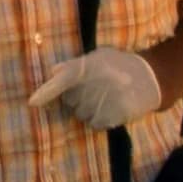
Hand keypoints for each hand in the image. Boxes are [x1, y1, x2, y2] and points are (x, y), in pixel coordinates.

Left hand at [27, 46, 160, 128]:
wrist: (150, 77)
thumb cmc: (119, 65)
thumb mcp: (97, 57)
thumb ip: (73, 65)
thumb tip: (52, 71)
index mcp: (86, 68)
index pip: (60, 80)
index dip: (45, 92)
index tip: (32, 103)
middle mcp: (92, 84)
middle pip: (70, 102)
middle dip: (78, 98)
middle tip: (96, 89)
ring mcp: (103, 101)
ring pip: (82, 115)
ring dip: (90, 110)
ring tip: (107, 98)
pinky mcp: (113, 115)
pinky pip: (95, 124)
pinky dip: (100, 120)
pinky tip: (112, 108)